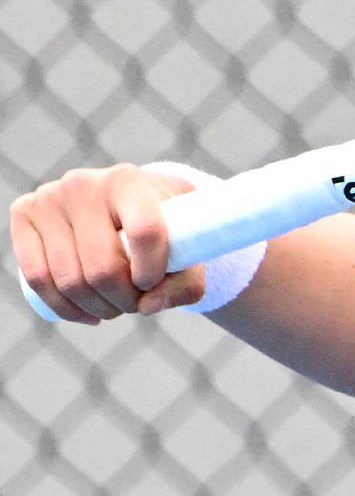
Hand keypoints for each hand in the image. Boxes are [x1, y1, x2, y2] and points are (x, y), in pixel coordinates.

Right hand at [11, 164, 204, 322]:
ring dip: (97, 308)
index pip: (145, 233)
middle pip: (103, 267)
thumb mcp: (188, 248)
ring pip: (69, 279)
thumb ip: (185, 284)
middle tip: (136, 303)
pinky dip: (64, 308)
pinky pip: (37, 278)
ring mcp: (49, 198)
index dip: (152, 270)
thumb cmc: (165, 225)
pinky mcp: (23, 214)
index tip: (153, 284)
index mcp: (129, 181)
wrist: (127, 199)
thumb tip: (148, 306)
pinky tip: (87, 314)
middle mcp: (84, 184)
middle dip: (124, 300)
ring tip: (116, 306)